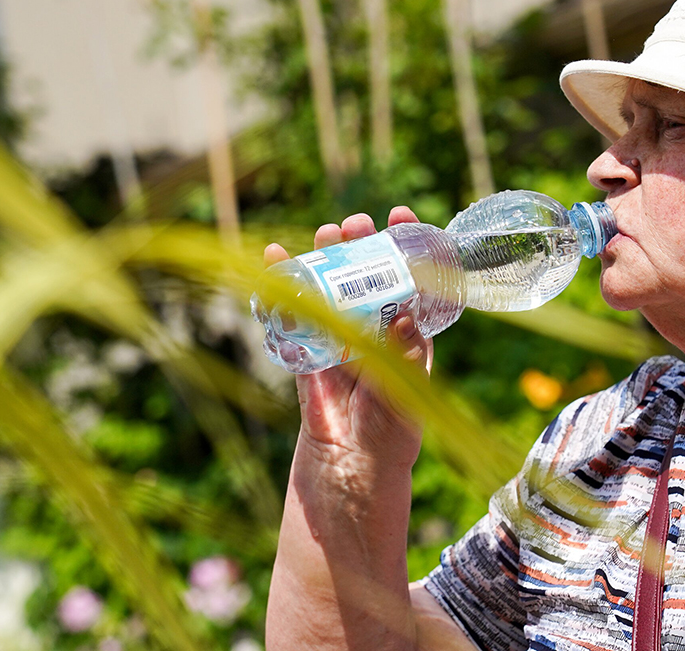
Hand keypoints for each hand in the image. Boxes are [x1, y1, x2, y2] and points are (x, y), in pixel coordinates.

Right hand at [264, 206, 432, 468]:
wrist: (352, 467)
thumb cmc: (391, 433)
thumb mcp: (408, 391)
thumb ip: (406, 354)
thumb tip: (405, 314)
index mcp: (405, 330)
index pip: (408, 276)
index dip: (406, 244)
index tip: (401, 216)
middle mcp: (371, 326)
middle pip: (364, 272)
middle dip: (359, 242)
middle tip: (354, 224)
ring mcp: (337, 335)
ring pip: (329, 284)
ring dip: (324, 255)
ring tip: (324, 233)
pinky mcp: (306, 349)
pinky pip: (293, 311)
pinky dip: (282, 284)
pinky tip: (275, 258)